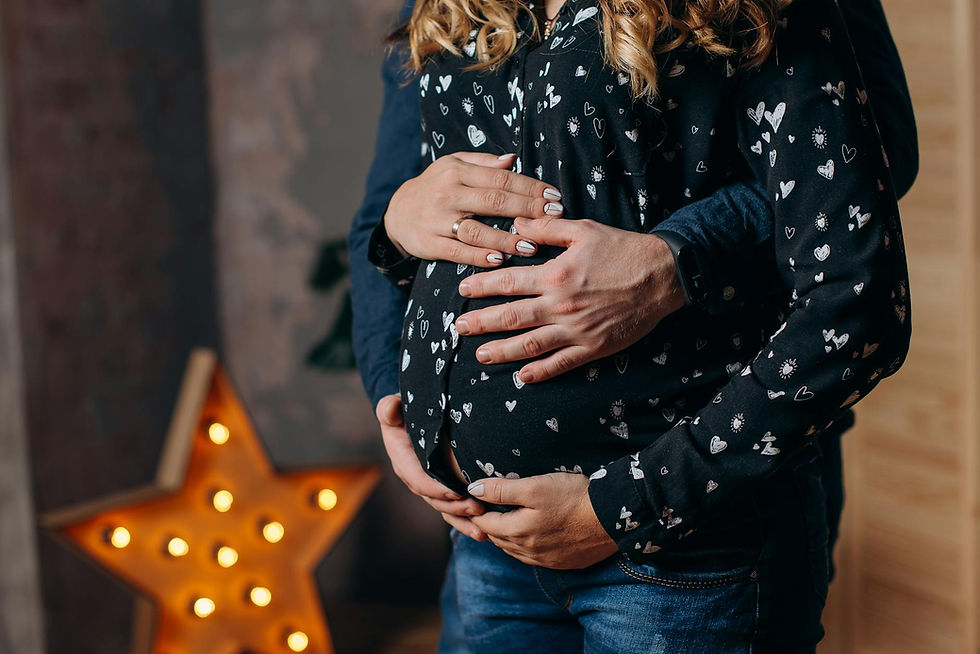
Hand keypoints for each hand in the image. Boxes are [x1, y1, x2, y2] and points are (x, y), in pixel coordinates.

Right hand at [376, 394, 486, 540]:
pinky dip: (466, 521)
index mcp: (403, 459)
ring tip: (484, 529)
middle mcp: (414, 477)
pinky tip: (484, 531)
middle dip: (456, 508)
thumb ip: (390, 408)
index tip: (456, 493)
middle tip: (478, 509)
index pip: (419, 478)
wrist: (413, 416)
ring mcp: (428, 486)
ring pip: (445, 509)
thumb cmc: (406, 408)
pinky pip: (452, 509)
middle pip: (435, 499)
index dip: (436, 488)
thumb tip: (390, 411)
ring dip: (463, 521)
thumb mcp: (395, 406)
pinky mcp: (441, 490)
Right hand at [383, 152, 563, 266]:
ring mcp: (438, 220)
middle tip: (554, 217)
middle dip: (527, 209)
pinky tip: (499, 261)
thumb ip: (483, 163)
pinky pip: (458, 252)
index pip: (501, 178)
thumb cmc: (435, 186)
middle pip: (494, 202)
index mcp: (457, 171)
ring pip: (477, 230)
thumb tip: (513, 159)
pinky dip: (479, 257)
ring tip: (532, 246)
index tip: (554, 196)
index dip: (530, 187)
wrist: (397, 212)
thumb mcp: (453, 165)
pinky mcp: (430, 243)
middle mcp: (447, 194)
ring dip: (506, 239)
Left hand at [455, 217, 685, 382]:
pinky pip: (562, 363)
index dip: (482, 287)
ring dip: (502, 351)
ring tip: (481, 355)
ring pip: (531, 344)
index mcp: (555, 275)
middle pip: (511, 317)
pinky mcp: (594, 347)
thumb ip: (546, 229)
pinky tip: (523, 376)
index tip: (462, 292)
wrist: (663, 275)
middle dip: (481, 323)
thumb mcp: (583, 230)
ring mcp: (577, 330)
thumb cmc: (623, 249)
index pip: (508, 282)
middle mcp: (561, 305)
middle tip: (458, 329)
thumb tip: (515, 225)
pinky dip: (541, 371)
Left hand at [468, 473, 618, 568]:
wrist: (613, 516)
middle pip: (499, 539)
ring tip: (508, 520)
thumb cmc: (573, 497)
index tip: (477, 500)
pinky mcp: (563, 563)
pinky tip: (532, 534)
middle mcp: (529, 551)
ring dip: (507, 537)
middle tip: (489, 508)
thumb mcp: (534, 486)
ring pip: (515, 551)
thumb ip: (501, 489)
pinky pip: (535, 557)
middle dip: (490, 525)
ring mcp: (546, 560)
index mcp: (518, 532)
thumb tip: (472, 490)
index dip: (478, 511)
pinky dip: (526, 546)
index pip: (485, 525)